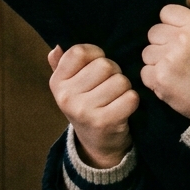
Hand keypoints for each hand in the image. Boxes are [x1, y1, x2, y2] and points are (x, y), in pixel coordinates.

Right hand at [48, 45, 137, 168]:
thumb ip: (62, 64)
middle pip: (105, 65)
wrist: (97, 143)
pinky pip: (131, 97)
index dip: (96, 54)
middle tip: (109, 86)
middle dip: (114, 72)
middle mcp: (66, 96)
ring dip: (125, 88)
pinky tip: (124, 108)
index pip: (80, 51)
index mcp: (57, 82)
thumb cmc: (87, 105)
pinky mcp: (104, 122)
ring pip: (120, 80)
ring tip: (116, 98)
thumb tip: (57, 47)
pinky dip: (132, 100)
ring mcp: (83, 110)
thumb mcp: (71, 86)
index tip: (97, 65)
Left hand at [142, 5, 189, 119]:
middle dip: (162, 42)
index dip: (171, 24)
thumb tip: (186, 13)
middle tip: (176, 56)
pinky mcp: (160, 78)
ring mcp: (169, 59)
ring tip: (175, 70)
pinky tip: (170, 81)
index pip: (167, 12)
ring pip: (147, 52)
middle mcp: (183, 39)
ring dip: (158, 61)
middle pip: (154, 31)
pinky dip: (154, 78)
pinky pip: (145, 71)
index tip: (178, 35)